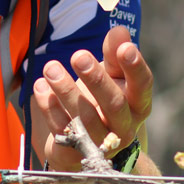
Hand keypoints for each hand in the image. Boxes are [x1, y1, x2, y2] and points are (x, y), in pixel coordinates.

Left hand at [33, 26, 151, 172]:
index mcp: (138, 105)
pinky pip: (62, 130)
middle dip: (96, 79)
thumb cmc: (103, 99)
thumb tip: (119, 31)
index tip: (125, 48)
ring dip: (66, 90)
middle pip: (114, 105)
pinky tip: (41, 87)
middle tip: (79, 55)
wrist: (87, 142)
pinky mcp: (75, 151)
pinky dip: (49, 108)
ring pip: (85, 119)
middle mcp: (124, 127)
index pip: (143, 86)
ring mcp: (100, 143)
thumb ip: (115, 55)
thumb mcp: (112, 76)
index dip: (135, 67)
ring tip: (50, 68)